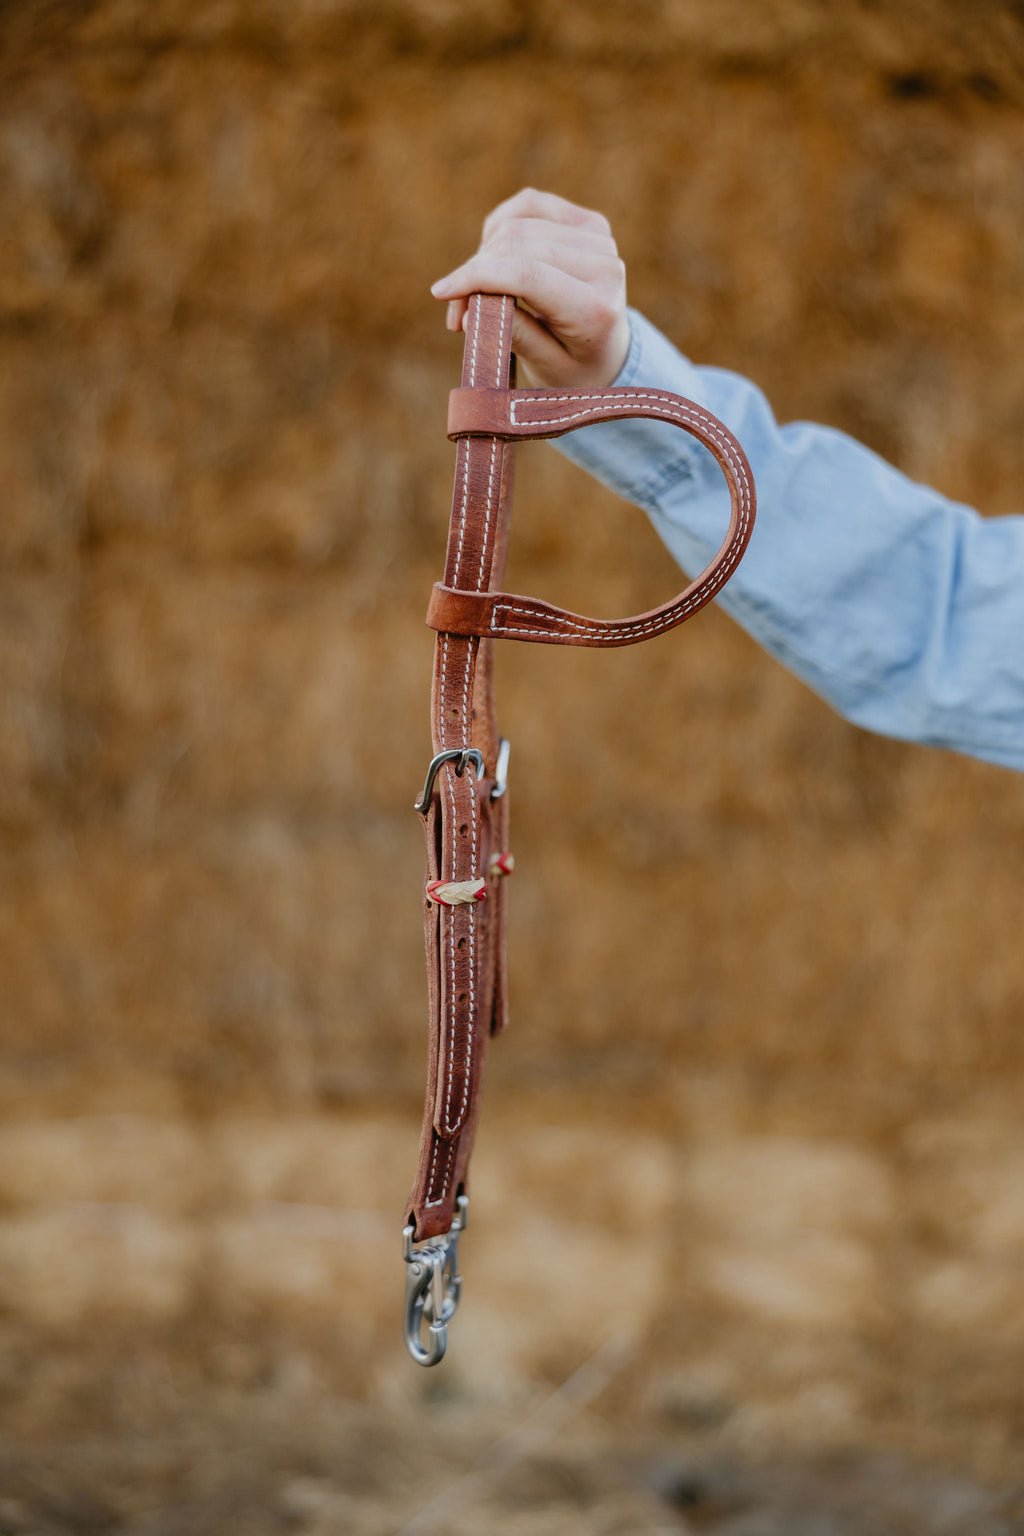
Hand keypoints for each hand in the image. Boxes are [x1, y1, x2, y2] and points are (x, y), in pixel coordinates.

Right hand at [430, 188, 630, 388]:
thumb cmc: (573, 367)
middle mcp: (605, 266)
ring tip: (476, 291)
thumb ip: (512, 336)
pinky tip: (494, 257)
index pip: (527, 276)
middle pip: (518, 245)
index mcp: (596, 309)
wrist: (610, 353)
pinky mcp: (588, 221)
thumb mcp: (545, 367)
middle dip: (475, 273)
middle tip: (457, 310)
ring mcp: (599, 238)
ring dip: (484, 255)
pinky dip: (500, 227)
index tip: (442, 291)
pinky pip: (528, 205)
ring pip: (517, 225)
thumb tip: (469, 311)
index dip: (477, 277)